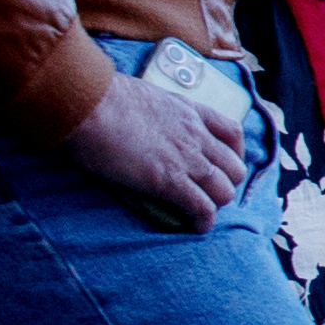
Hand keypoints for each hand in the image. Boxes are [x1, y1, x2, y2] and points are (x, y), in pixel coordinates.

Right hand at [62, 69, 245, 231]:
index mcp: (188, 111)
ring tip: (201, 212)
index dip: (234, 154)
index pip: (231, 132)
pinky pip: (202, 206)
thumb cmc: (100, 97)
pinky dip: (203, 221)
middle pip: (235, 167)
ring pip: (225, 189)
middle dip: (227, 184)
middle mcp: (195, 134)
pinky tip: (196, 226)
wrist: (89, 103)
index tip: (224, 164)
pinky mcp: (169, 180)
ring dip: (216, 203)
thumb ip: (153, 113)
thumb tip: (141, 127)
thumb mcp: (141, 97)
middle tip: (207, 192)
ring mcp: (185, 158)